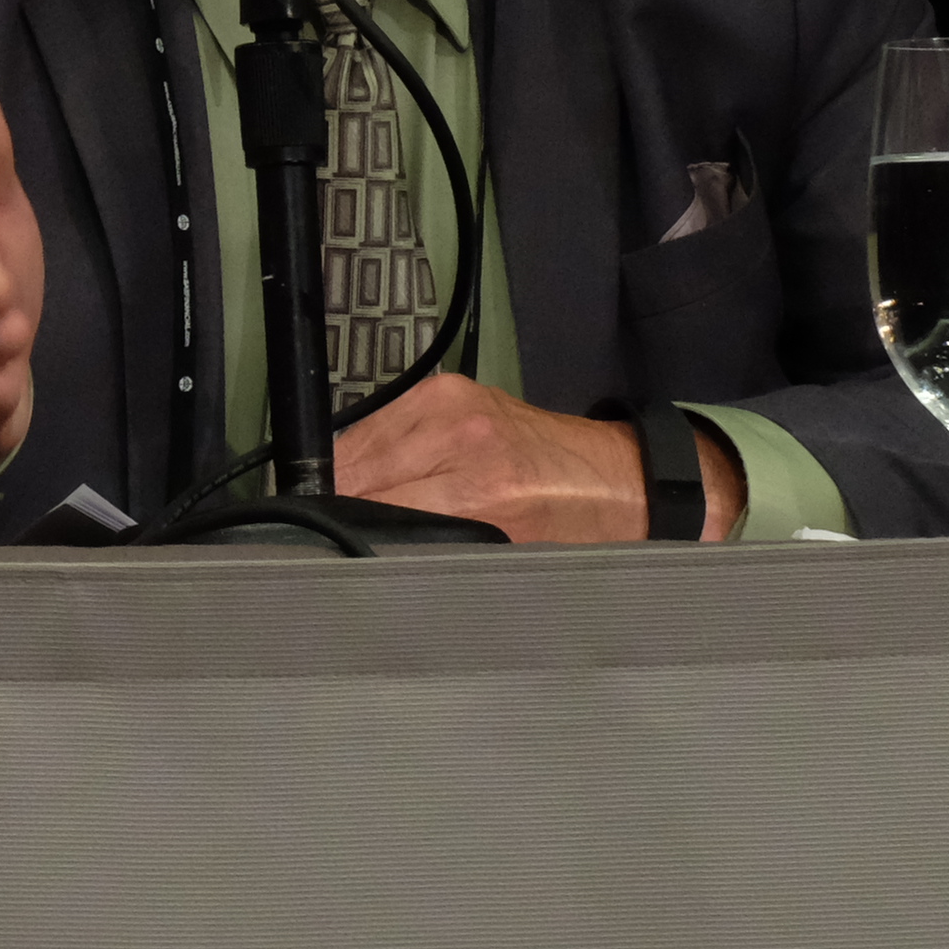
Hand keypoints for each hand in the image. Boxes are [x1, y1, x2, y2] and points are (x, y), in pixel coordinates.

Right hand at [336, 373, 747, 541]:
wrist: (622, 479)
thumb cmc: (576, 530)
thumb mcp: (508, 561)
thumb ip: (435, 554)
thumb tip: (364, 560)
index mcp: (481, 490)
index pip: (369, 511)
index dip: (339, 537)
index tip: (326, 556)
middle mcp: (459, 435)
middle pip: (350, 475)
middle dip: (335, 509)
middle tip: (331, 540)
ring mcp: (446, 402)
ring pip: (352, 446)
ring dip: (343, 481)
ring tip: (349, 510)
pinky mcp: (440, 387)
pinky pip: (374, 424)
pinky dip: (364, 454)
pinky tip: (373, 477)